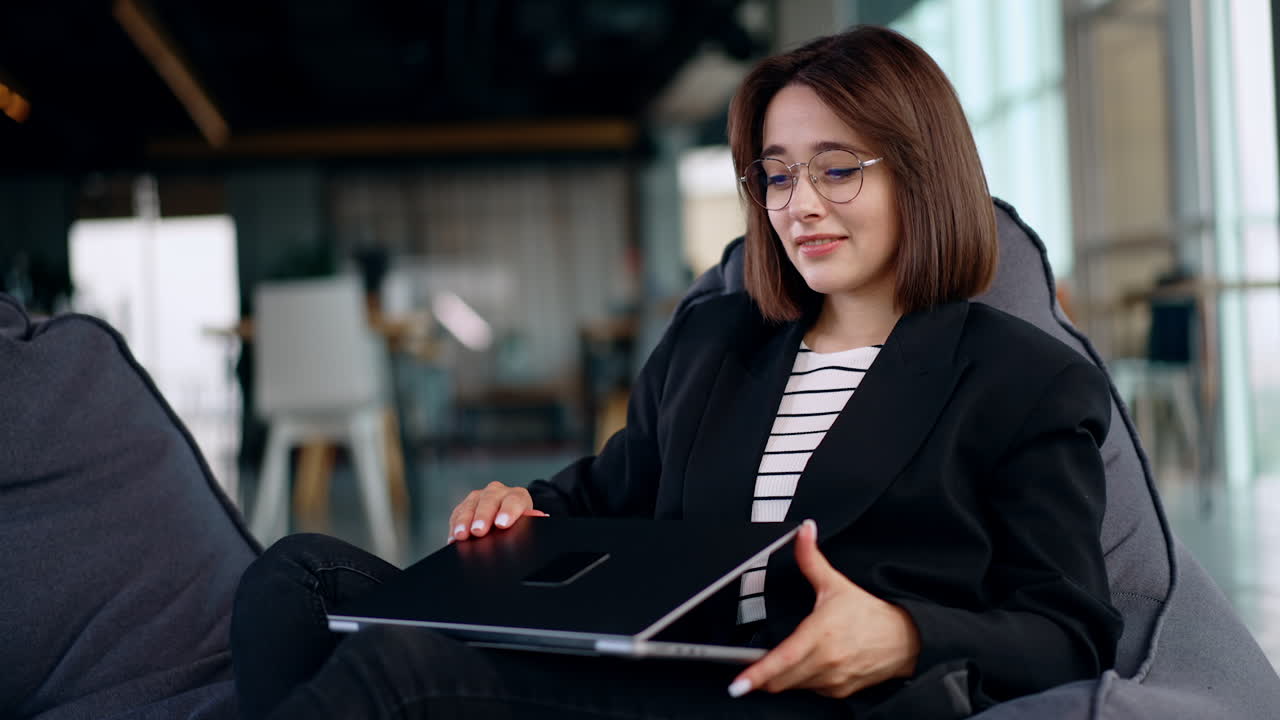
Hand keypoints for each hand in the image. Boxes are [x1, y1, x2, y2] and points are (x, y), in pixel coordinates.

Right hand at [447, 481, 547, 543]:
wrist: (510, 515)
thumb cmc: (519, 523)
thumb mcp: (527, 523)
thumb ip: (530, 520)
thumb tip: (538, 518)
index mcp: (517, 496)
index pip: (514, 500)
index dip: (508, 511)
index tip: (502, 524)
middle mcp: (498, 492)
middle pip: (489, 500)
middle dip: (483, 516)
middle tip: (478, 531)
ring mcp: (480, 496)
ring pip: (470, 504)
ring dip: (464, 520)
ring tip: (461, 535)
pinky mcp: (465, 504)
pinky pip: (457, 512)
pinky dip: (454, 525)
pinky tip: (452, 538)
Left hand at [728, 519, 920, 698]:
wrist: (905, 638)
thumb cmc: (870, 614)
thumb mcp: (836, 583)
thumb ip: (811, 558)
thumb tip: (803, 532)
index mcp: (821, 634)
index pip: (783, 660)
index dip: (757, 674)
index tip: (738, 684)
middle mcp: (826, 661)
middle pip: (780, 679)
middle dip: (762, 675)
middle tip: (751, 664)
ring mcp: (833, 680)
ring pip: (793, 686)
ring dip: (783, 677)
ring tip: (789, 657)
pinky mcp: (839, 692)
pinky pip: (810, 691)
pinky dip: (802, 681)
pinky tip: (810, 664)